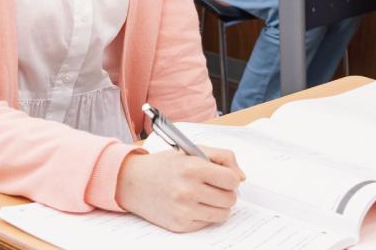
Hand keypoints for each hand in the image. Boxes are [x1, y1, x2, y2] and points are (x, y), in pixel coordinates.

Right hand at [115, 147, 244, 232]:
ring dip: (218, 205)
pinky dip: (204, 214)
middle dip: (226, 192)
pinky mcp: (181, 225)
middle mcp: (188, 190)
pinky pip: (207, 223)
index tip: (224, 176)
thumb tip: (241, 177)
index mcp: (192, 167)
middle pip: (230, 199)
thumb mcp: (190, 150)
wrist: (134, 181)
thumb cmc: (164, 165)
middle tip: (214, 186)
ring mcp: (184, 210)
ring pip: (222, 214)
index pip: (231, 179)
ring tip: (205, 195)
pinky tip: (192, 204)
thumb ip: (221, 157)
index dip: (230, 177)